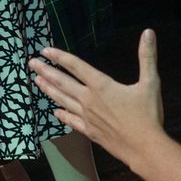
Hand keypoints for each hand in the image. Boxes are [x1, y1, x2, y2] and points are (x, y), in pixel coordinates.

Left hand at [30, 30, 165, 164]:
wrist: (144, 148)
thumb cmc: (147, 115)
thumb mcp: (150, 82)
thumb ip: (147, 56)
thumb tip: (148, 32)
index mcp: (101, 85)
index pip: (76, 66)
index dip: (59, 56)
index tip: (45, 50)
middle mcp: (89, 100)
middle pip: (62, 82)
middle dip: (45, 71)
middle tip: (31, 64)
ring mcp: (87, 117)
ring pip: (62, 100)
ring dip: (49, 90)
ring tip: (36, 82)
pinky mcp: (90, 132)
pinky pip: (71, 121)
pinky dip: (62, 115)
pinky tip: (55, 113)